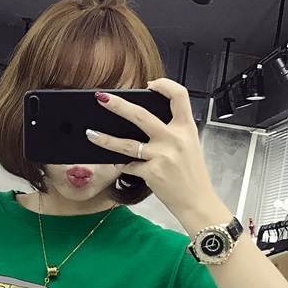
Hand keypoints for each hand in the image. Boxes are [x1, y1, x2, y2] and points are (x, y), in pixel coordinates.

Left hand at [86, 77, 217, 216]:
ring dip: (105, 139)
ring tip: (91, 133)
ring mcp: (162, 156)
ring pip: (126, 144)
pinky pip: (129, 166)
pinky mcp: (152, 173)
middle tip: (101, 98)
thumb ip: (172, 131)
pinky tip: (116, 163)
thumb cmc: (192, 175)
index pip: (179, 95)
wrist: (197, 202)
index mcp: (186, 128)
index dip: (164, 85)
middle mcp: (174, 139)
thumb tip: (143, 120)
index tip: (150, 85)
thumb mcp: (189, 146)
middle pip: (141, 115)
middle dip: (118, 105)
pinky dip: (122, 165)